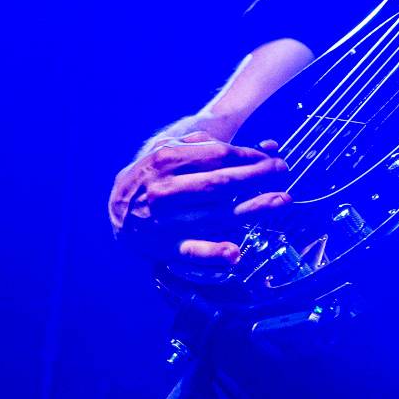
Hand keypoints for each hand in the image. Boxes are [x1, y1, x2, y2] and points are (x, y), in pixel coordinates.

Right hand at [108, 131, 289, 266]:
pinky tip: (235, 253)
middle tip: (282, 170)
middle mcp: (166, 190)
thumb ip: (207, 144)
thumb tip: (260, 145)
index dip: (248, 155)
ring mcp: (166, 221)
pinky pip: (192, 252)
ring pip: (216, 214)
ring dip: (253, 208)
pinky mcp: (167, 247)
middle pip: (220, 182)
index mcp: (166, 161)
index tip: (269, 157)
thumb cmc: (155, 173)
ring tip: (281, 200)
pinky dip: (213, 254)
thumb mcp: (170, 148)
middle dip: (256, 176)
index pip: (218, 155)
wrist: (116, 209)